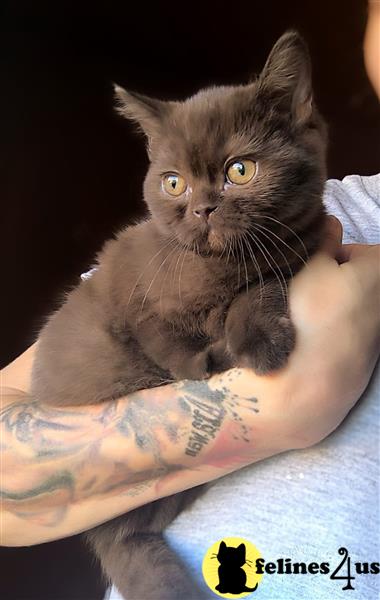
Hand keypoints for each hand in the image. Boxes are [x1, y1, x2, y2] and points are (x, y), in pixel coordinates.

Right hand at [264, 216, 379, 448]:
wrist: (308, 385)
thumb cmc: (308, 314)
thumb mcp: (307, 265)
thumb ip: (322, 239)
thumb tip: (331, 223)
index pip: (354, 250)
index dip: (328, 257)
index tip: (309, 272)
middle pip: (355, 277)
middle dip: (331, 280)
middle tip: (304, 293)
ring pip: (351, 303)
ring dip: (330, 304)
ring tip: (305, 317)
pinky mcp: (369, 355)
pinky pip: (348, 328)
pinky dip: (333, 328)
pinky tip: (313, 338)